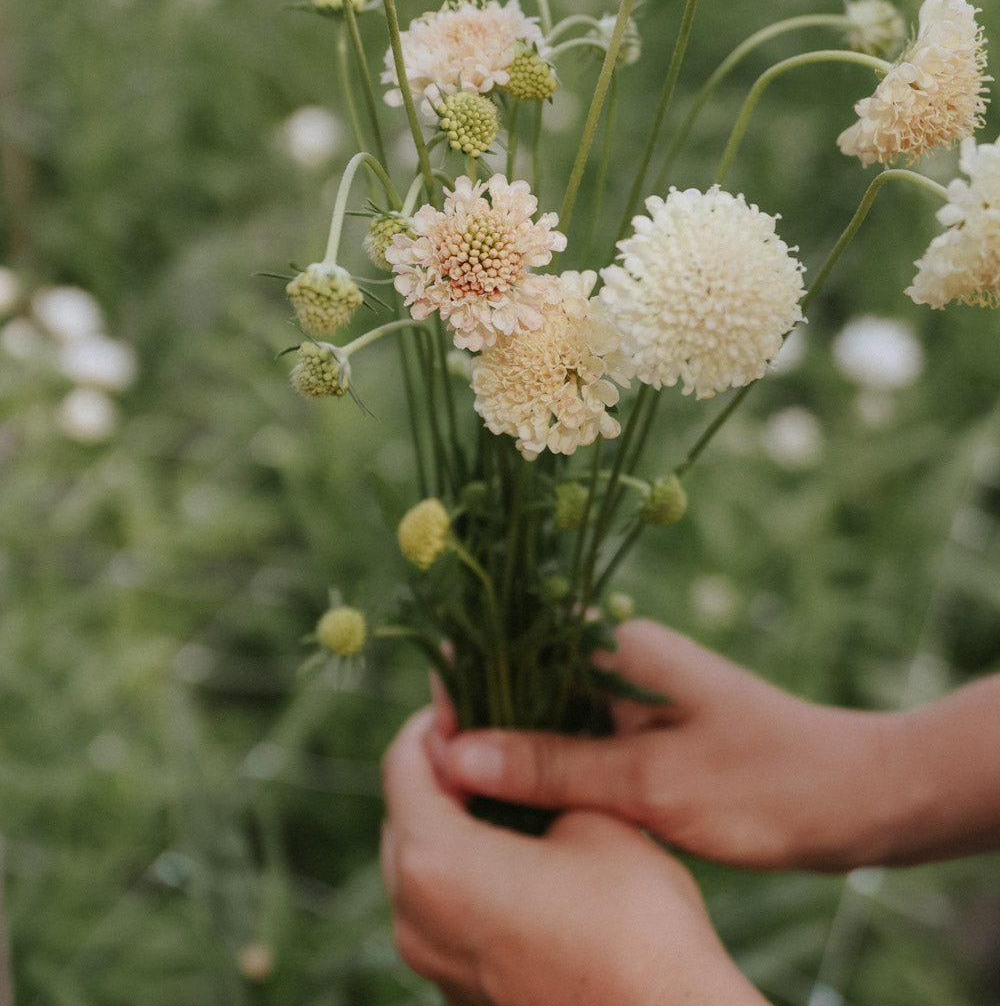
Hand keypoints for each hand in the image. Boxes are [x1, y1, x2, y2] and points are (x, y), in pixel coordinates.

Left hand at [381, 706, 768, 1005]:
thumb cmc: (636, 920)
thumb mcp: (591, 817)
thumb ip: (531, 770)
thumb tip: (494, 738)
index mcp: (434, 864)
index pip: (403, 763)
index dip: (436, 720)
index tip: (473, 696)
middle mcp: (415, 920)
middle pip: (403, 817)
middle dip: (442, 772)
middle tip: (495, 737)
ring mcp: (435, 966)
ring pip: (419, 869)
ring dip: (453, 825)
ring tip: (512, 794)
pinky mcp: (463, 994)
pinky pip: (443, 916)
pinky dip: (467, 877)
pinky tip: (523, 858)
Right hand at [435, 620, 908, 871]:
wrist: (861, 800)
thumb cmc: (764, 783)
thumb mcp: (651, 783)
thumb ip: (554, 766)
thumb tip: (453, 751)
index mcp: (614, 645)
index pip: (509, 644)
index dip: (461, 684)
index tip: (424, 737)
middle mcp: (617, 659)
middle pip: (521, 681)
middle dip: (479, 725)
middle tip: (439, 785)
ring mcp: (634, 696)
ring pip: (548, 719)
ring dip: (514, 754)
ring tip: (471, 804)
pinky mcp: (649, 734)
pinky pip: (579, 746)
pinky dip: (551, 774)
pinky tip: (529, 814)